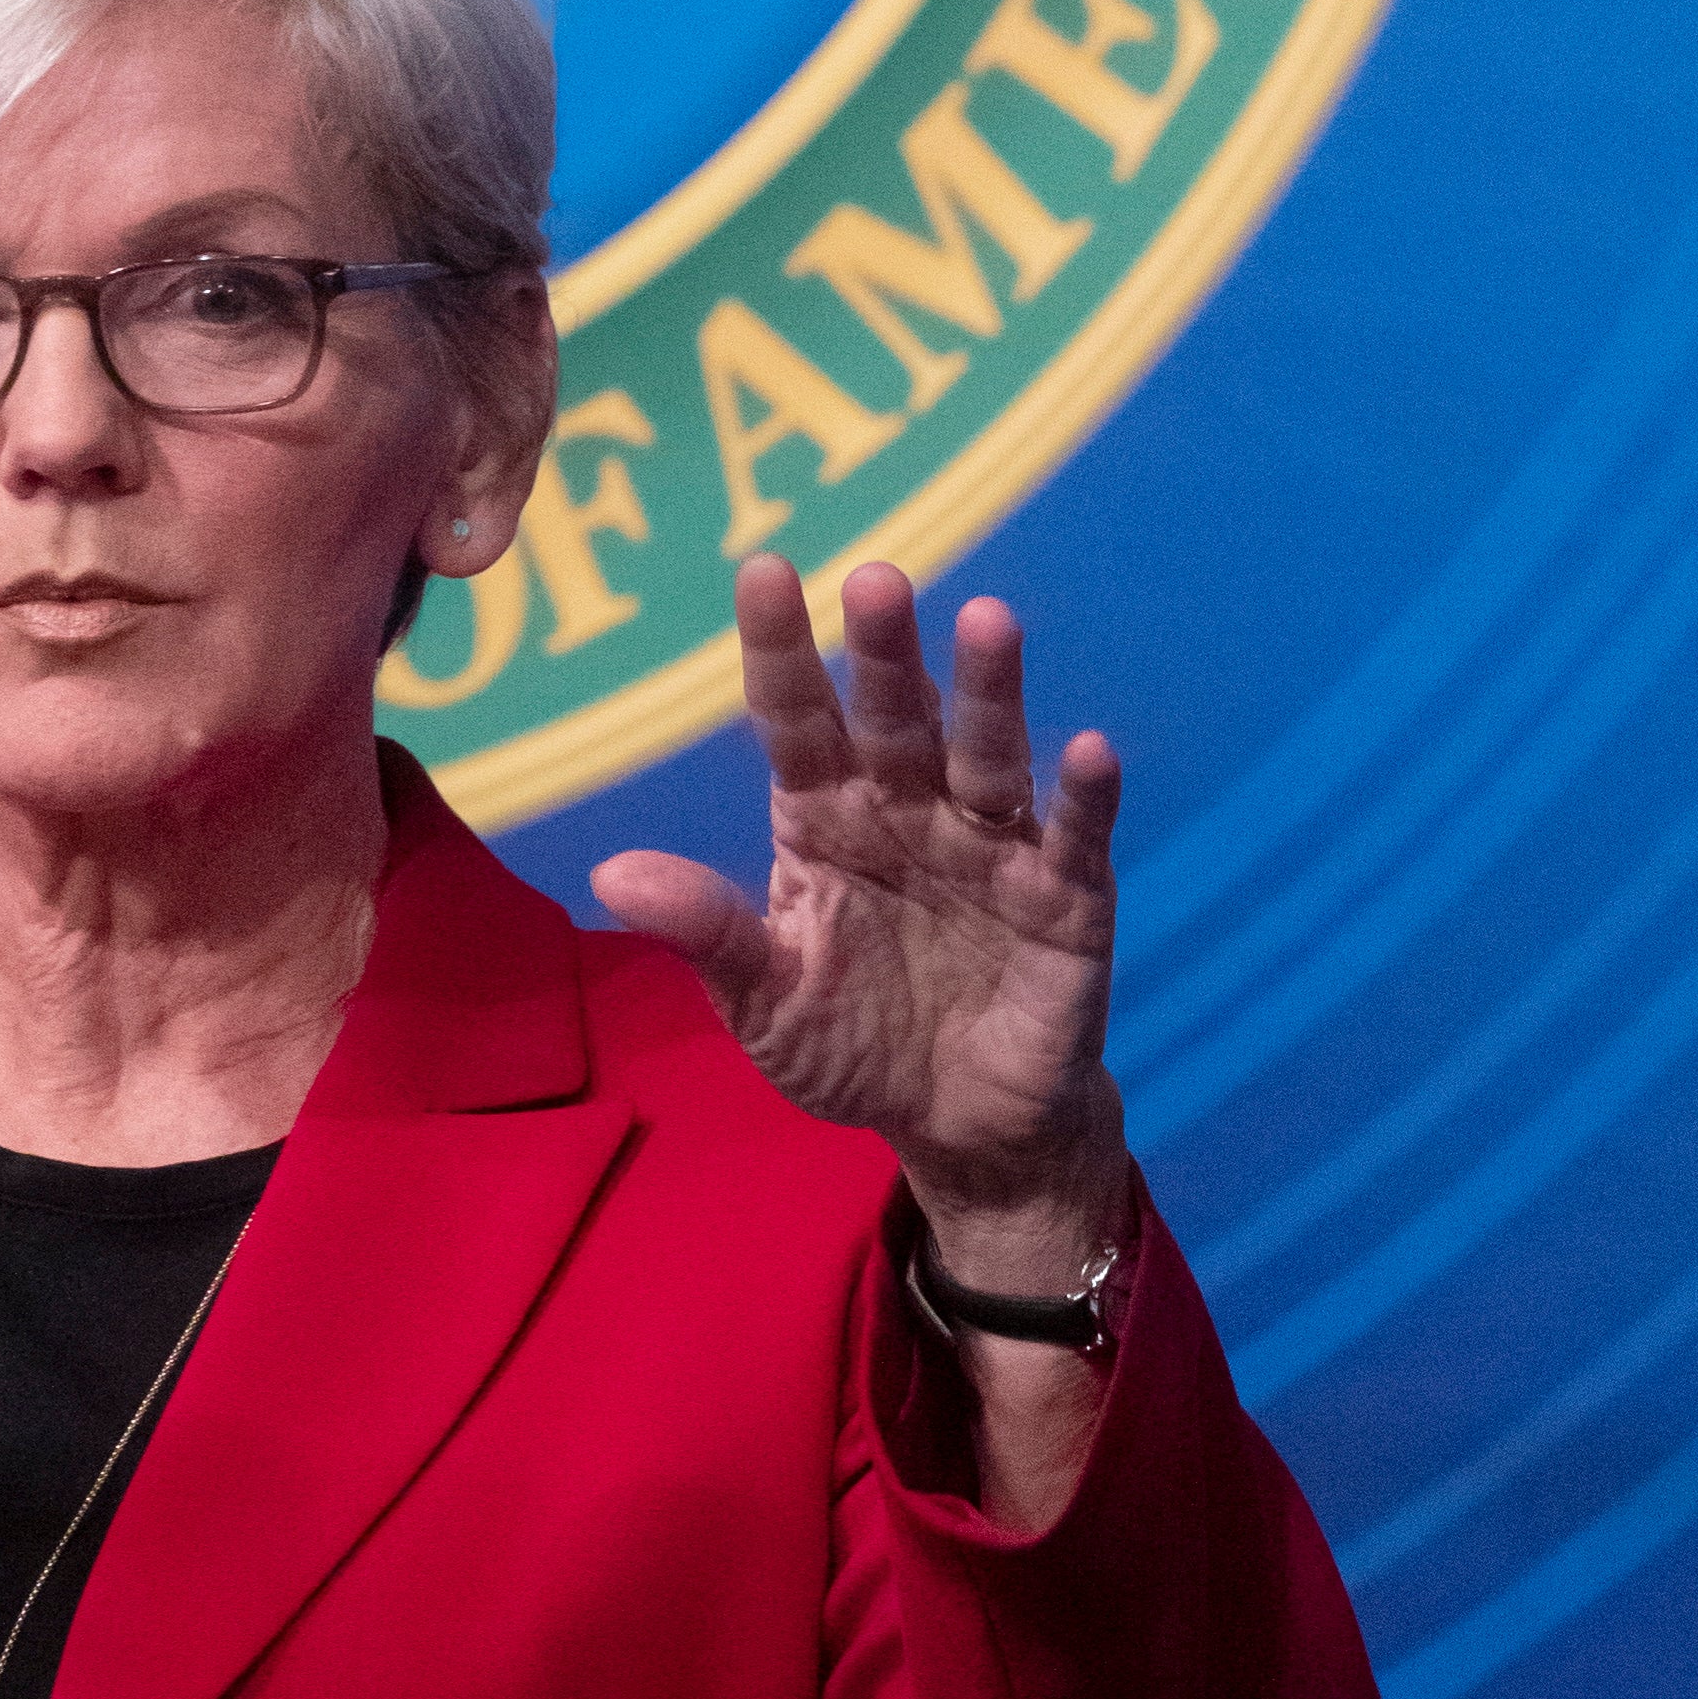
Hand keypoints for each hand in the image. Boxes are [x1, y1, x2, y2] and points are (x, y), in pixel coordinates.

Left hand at [591, 556, 1126, 1285]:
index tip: (763, 568)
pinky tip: (1090, 750)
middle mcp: (906, 808)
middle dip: (884, 650)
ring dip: (990, 693)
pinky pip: (1074, 837)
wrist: (961, 1130)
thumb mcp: (764, 998)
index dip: (780, 646)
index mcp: (823, 815)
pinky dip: (1084, 796)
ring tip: (988, 621)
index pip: (795, 717)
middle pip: (892, 716)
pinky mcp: (1065, 899)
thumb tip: (608, 877)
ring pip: (987, 754)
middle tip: (875, 579)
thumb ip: (707, 931)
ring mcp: (989, 846)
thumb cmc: (850, 1044)